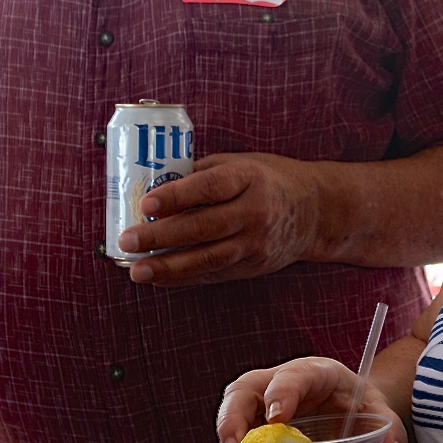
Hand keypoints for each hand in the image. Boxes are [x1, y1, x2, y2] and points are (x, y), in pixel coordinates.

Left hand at [121, 153, 320, 286]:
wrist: (314, 211)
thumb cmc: (267, 180)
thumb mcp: (239, 163)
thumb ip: (201, 173)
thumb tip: (152, 183)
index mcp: (249, 178)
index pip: (209, 187)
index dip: (177, 196)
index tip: (146, 204)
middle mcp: (254, 212)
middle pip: (204, 227)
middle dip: (162, 237)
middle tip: (128, 241)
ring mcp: (255, 244)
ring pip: (209, 258)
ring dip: (169, 267)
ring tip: (136, 271)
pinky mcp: (253, 267)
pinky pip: (214, 274)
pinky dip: (184, 277)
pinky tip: (158, 278)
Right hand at [215, 357, 407, 442]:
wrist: (348, 408)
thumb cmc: (359, 405)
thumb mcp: (378, 413)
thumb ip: (388, 430)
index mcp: (315, 373)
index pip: (293, 375)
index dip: (281, 392)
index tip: (277, 418)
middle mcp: (280, 382)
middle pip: (243, 390)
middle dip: (234, 419)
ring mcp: (262, 404)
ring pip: (232, 414)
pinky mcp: (255, 425)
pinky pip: (237, 439)